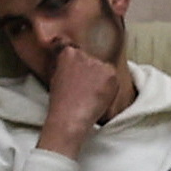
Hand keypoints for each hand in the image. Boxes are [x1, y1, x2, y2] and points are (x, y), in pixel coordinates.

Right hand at [40, 33, 133, 150]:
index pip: (79, 55)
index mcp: (68, 53)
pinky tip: (99, 97)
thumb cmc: (61, 103)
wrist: (70, 117)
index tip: (79, 80)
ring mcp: (98, 62)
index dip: (81, 69)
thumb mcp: (56, 77)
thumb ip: (67, 67)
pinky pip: (113, 79)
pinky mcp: (110, 72)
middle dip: (92, 73)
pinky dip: (110, 88)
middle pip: (93, 61)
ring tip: (92, 96)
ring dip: (101, 80)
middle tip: (86, 90)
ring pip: (104, 70)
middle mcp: (83, 54)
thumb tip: (75, 67)